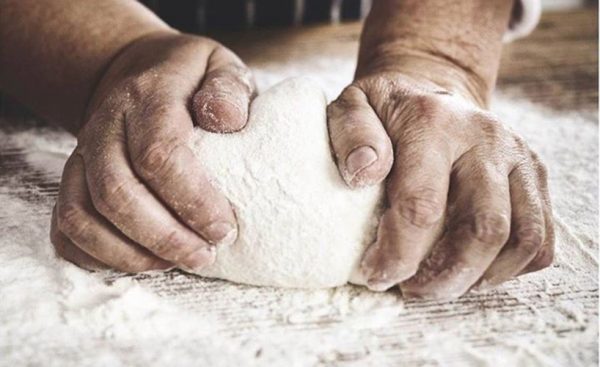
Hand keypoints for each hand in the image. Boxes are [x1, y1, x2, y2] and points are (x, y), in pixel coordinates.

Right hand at [50, 31, 255, 271]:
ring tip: (177, 263)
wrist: (136, 72)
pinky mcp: (72, 180)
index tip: (223, 229)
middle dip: (164, 237)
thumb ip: (228, 89)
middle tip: (204, 256)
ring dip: (131, 253)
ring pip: (83, 216)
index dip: (191, 200)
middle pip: (117, 193)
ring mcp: (82, 156)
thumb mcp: (220, 67)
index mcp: (147, 97)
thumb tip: (226, 120)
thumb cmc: (189, 79)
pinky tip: (140, 260)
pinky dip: (98, 256)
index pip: (159, 154)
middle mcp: (104, 127)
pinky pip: (67, 228)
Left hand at [328, 68, 553, 298]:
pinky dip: (511, 268)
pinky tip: (473, 269)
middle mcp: (486, 139)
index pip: (423, 206)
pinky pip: (540, 239)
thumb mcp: (351, 107)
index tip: (375, 274)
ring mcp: (518, 157)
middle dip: (445, 277)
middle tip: (412, 289)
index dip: (399, 255)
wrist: (433, 91)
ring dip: (480, 277)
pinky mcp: (534, 176)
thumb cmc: (387, 111)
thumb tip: (364, 173)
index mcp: (435, 124)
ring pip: (521, 239)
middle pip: (484, 229)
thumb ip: (352, 134)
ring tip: (442, 284)